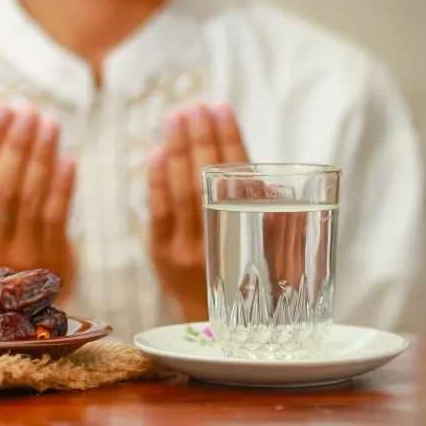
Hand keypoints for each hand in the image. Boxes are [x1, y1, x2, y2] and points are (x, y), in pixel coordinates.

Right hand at [0, 105, 76, 297]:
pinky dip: (63, 186)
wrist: (26, 310)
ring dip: (42, 156)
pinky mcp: (51, 261)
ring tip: (50, 124)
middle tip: (29, 110)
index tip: (2, 110)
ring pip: (31, 197)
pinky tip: (68, 159)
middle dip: (16, 144)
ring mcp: (19, 256)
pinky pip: (57, 216)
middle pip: (2, 186)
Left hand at [148, 103, 248, 320]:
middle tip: (193, 106)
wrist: (213, 319)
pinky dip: (157, 180)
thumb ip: (264, 211)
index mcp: (251, 233)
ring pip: (181, 192)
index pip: (240, 176)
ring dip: (177, 150)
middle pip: (207, 179)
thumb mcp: (268, 246)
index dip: (229, 139)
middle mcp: (220, 241)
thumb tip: (259, 172)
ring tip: (176, 117)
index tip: (221, 108)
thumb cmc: (245, 273)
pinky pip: (158, 212)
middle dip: (199, 138)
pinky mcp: (161, 254)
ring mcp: (188, 249)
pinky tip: (157, 152)